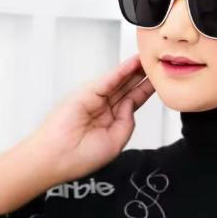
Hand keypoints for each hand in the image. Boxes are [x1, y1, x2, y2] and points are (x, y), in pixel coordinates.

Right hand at [29, 53, 155, 183]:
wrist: (58, 158)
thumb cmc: (81, 156)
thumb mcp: (115, 142)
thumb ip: (127, 122)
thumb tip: (132, 103)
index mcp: (110, 123)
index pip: (132, 102)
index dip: (144, 91)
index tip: (158, 82)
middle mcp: (103, 109)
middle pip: (127, 89)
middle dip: (141, 76)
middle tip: (156, 64)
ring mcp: (94, 100)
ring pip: (119, 82)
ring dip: (133, 70)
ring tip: (148, 59)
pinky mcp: (86, 94)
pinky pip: (107, 81)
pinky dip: (120, 72)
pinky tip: (132, 64)